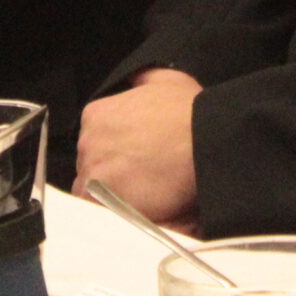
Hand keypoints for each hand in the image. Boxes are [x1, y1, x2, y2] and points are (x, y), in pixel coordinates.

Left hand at [73, 67, 201, 226]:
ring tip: (139, 200)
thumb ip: (141, 80)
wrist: (207, 143)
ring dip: (109, 197)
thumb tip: (135, 83)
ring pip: (91, 192)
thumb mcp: (164, 80)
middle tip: (138, 181)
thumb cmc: (188, 111)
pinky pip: (100, 213)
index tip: (131, 162)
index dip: (111, 155)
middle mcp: (87, 142)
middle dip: (109, 176)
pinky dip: (114, 215)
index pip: (92, 142)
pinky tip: (136, 211)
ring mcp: (93, 172)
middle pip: (89, 167)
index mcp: (96, 115)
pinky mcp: (104, 200)